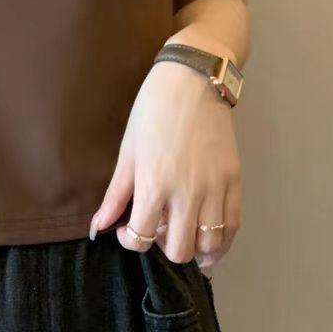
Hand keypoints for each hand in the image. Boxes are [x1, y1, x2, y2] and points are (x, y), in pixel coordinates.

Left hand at [90, 59, 241, 267]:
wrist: (191, 81)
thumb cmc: (152, 111)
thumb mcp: (127, 151)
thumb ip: (115, 194)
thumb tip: (98, 227)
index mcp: (154, 185)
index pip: (142, 238)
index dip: (130, 241)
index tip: (127, 228)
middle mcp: (186, 193)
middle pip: (178, 250)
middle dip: (162, 246)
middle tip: (156, 227)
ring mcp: (214, 188)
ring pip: (209, 246)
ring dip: (193, 248)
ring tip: (183, 234)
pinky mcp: (234, 181)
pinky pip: (233, 227)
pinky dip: (221, 242)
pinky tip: (209, 241)